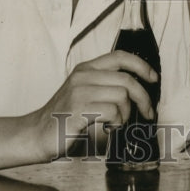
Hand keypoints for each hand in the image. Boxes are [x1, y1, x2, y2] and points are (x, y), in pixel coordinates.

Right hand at [29, 51, 157, 160]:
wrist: (35, 134)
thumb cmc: (64, 117)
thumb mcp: (83, 93)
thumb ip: (104, 86)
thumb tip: (137, 90)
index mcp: (85, 69)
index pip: (120, 56)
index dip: (141, 65)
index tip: (153, 77)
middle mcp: (83, 76)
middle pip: (126, 79)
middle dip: (143, 97)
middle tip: (147, 112)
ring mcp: (79, 92)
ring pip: (121, 96)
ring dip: (126, 114)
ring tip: (116, 122)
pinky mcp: (78, 110)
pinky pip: (112, 112)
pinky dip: (116, 123)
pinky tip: (107, 128)